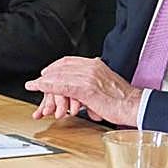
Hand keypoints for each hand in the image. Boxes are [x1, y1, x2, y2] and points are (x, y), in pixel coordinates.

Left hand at [25, 57, 141, 125]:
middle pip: (60, 68)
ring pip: (58, 76)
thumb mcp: (104, 84)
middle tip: (36, 83)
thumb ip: (90, 82)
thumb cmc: (122, 100)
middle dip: (47, 76)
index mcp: (95, 65)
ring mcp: (87, 77)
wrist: (135, 106)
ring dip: (43, 82)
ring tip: (33, 85)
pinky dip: (47, 86)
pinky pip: (61, 86)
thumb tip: (78, 90)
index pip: (68, 61)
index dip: (54, 67)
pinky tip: (38, 87)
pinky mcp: (85, 89)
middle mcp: (90, 67)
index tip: (46, 72)